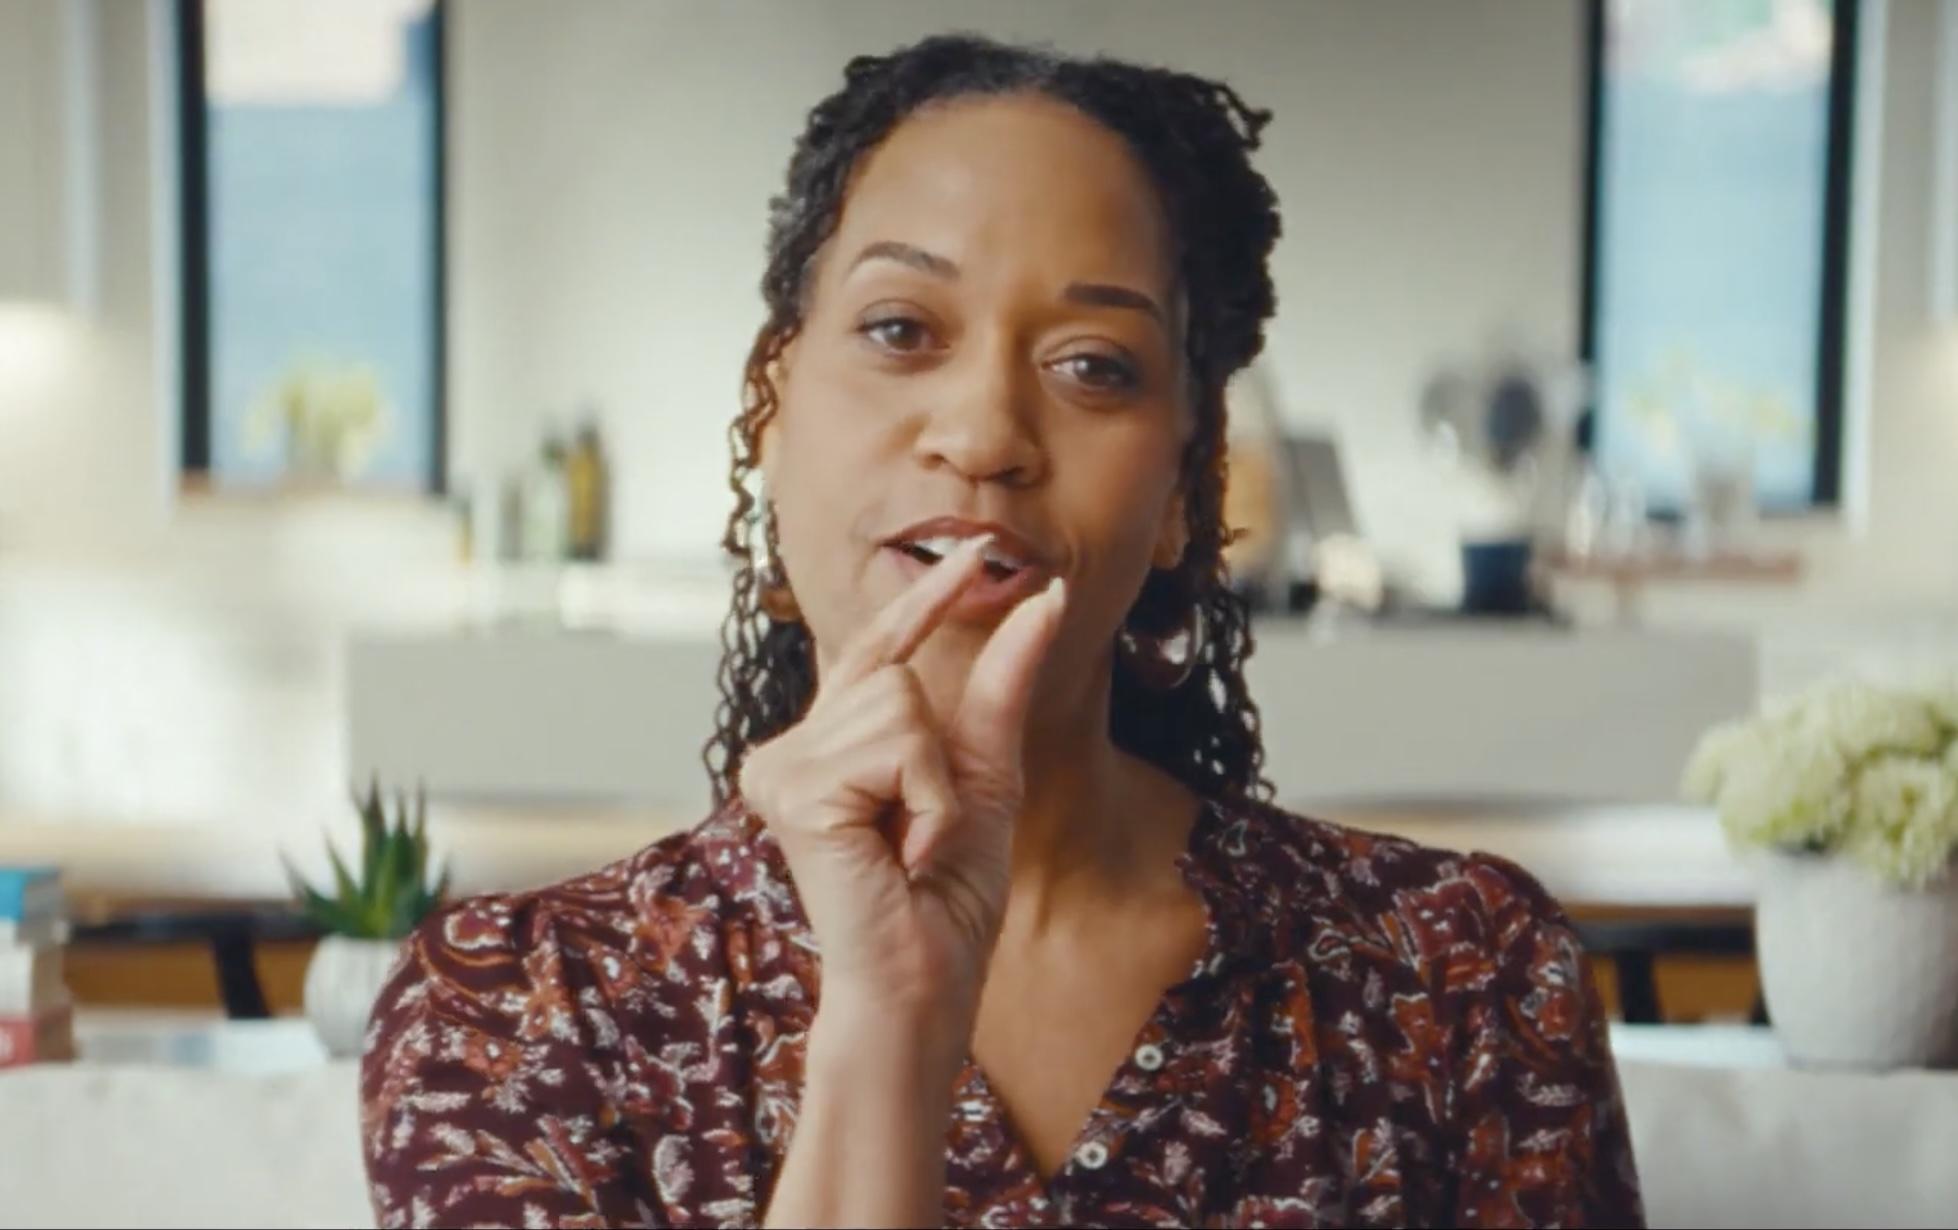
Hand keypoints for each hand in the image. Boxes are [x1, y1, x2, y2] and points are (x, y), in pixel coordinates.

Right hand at [738, 537, 1065, 1024]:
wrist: (923, 981)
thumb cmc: (947, 895)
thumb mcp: (986, 774)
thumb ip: (1000, 686)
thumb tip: (1045, 597)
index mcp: (828, 743)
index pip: (876, 647)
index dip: (926, 599)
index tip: (974, 551)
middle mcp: (789, 748)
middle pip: (891, 668)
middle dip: (938, 749)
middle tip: (922, 829)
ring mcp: (781, 767)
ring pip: (898, 701)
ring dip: (934, 781)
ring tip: (910, 842)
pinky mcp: (793, 789)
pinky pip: (898, 744)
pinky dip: (927, 799)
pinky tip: (901, 850)